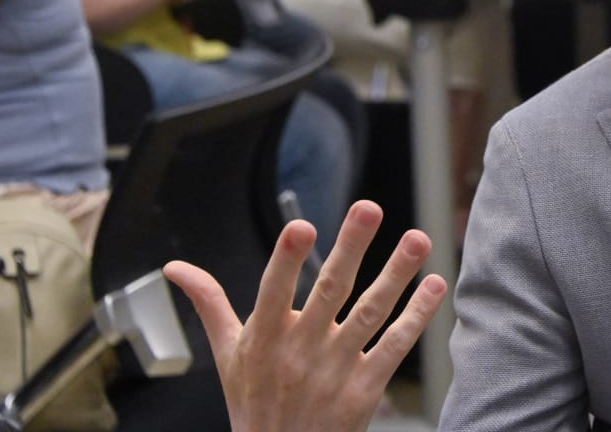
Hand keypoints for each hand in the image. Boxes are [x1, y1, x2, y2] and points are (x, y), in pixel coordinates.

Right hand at [165, 201, 445, 431]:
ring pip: (370, 314)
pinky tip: (434, 286)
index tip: (302, 225)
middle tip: (369, 207)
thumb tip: (175, 267)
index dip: (287, 260)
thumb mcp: (227, 356)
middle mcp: (300, 351)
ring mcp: (335, 370)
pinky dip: (417, 317)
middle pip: (329, 291)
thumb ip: (209, 304)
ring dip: (396, 275)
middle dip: (350, 248)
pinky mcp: (364, 390)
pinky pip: (394, 346)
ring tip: (418, 238)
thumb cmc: (254, 403)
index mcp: (265, 338)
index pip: (274, 291)